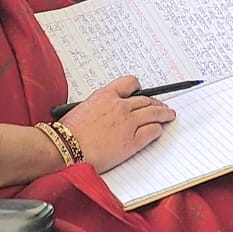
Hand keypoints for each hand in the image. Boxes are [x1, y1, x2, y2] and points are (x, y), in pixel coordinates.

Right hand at [61, 76, 175, 172]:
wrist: (64, 148)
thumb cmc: (67, 133)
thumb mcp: (82, 108)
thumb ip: (99, 106)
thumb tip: (107, 112)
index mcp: (105, 95)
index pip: (130, 83)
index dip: (139, 88)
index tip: (142, 91)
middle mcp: (119, 106)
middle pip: (145, 99)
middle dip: (155, 103)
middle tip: (160, 106)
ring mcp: (128, 123)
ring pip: (154, 113)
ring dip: (163, 113)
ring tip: (169, 115)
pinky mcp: (132, 141)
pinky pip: (152, 131)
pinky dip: (158, 130)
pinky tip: (159, 130)